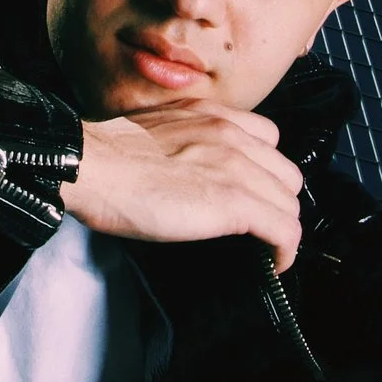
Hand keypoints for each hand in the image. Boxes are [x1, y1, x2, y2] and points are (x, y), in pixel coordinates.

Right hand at [61, 107, 303, 266]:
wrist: (91, 166)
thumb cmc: (106, 157)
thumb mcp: (155, 132)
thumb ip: (184, 141)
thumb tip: (186, 172)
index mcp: (211, 116)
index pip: (268, 139)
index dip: (266, 172)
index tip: (256, 194)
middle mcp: (232, 135)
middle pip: (286, 173)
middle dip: (277, 202)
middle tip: (260, 224)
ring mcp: (237, 168)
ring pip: (289, 203)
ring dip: (281, 228)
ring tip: (266, 248)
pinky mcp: (234, 203)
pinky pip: (286, 231)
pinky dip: (286, 252)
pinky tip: (274, 264)